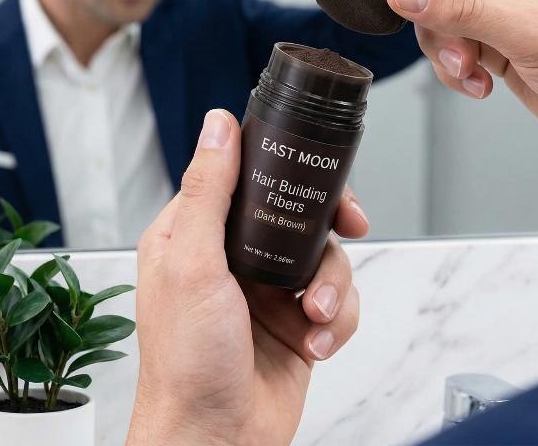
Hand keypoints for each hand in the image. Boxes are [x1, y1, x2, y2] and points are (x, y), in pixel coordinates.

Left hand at [126, 110, 364, 445]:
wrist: (214, 444)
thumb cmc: (186, 363)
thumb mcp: (191, 264)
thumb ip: (208, 192)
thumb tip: (218, 125)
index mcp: (198, 232)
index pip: (246, 175)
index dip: (286, 166)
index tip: (318, 169)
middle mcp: (235, 256)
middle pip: (298, 211)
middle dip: (329, 221)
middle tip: (351, 224)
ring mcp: (269, 289)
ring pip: (326, 256)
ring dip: (334, 283)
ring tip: (318, 313)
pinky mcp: (298, 323)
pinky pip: (339, 301)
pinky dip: (338, 321)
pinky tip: (317, 343)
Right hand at [385, 0, 537, 169]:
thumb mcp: (529, 33)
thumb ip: (462, 9)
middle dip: (428, 4)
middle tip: (417, 19)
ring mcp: (502, 8)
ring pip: (439, 12)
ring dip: (442, 44)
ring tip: (466, 67)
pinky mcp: (495, 42)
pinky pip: (451, 44)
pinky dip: (453, 67)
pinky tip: (478, 82)